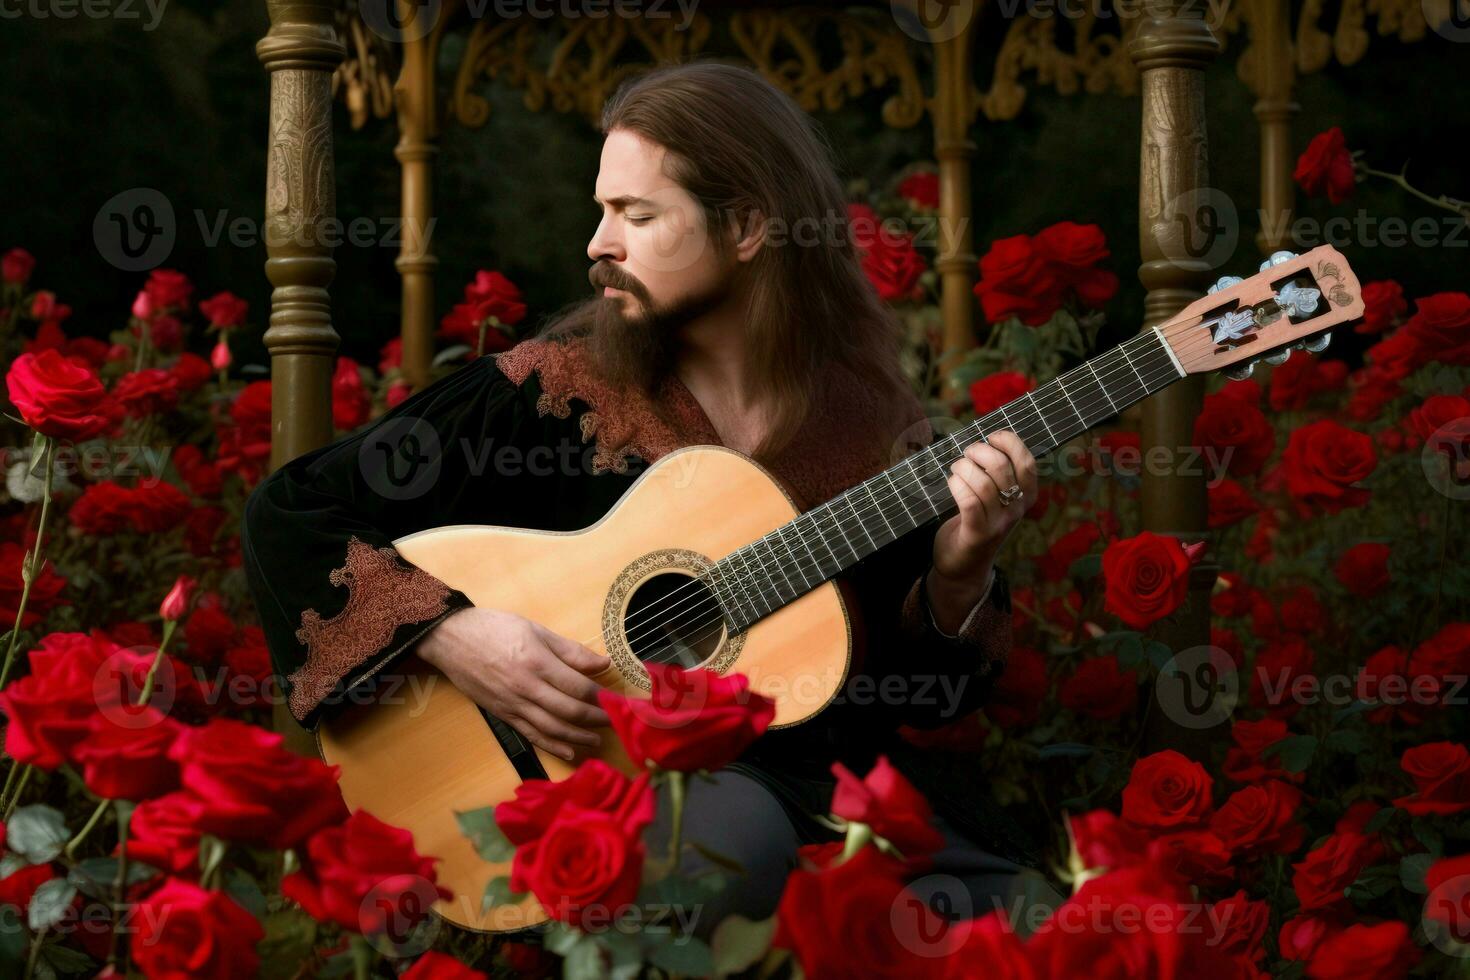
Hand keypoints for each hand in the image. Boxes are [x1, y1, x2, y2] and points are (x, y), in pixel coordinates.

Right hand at [415, 607, 610, 761]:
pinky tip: (569, 751)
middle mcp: (526, 687)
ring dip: (578, 737)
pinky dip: (552, 746)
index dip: (602, 697)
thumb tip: (603, 663)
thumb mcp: (536, 630)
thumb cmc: (495, 629)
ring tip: (597, 740)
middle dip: (596, 719)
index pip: (578, 686)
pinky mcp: (503, 714)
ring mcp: (513, 704)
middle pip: (569, 711)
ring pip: (552, 728)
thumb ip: (571, 650)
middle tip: (615, 721)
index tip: (618, 700)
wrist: (451, 640)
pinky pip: (531, 735)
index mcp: (537, 662)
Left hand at [932, 429, 1036, 599]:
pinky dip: (956, 485)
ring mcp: (998, 523)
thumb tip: (983, 439)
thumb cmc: (976, 522)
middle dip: (977, 452)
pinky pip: (968, 501)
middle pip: (1001, 467)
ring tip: (956, 469)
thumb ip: (996, 473)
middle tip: (966, 455)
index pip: (1027, 462)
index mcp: (1026, 496)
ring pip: (982, 482)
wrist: (963, 566)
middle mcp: (1016, 510)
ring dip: (962, 468)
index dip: (1009, 442)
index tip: (990, 437)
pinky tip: (952, 483)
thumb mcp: (996, 497)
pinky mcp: (977, 534)